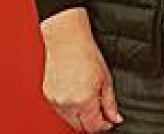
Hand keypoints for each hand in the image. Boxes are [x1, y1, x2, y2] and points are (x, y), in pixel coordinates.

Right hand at [40, 8, 122, 131]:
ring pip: (69, 120)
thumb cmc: (86, 52)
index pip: (93, 127)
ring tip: (88, 97)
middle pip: (80, 127)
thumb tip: (115, 117)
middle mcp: (67, 104)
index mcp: (83, 100)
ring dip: (80, 116)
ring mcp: (55, 101)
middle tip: (101, 111)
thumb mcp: (106, 78)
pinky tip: (76, 93)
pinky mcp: (48, 96)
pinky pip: (60, 110)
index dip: (104, 125)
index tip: (109, 120)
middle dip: (92, 122)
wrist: (66, 39)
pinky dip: (70, 107)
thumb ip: (110, 102)